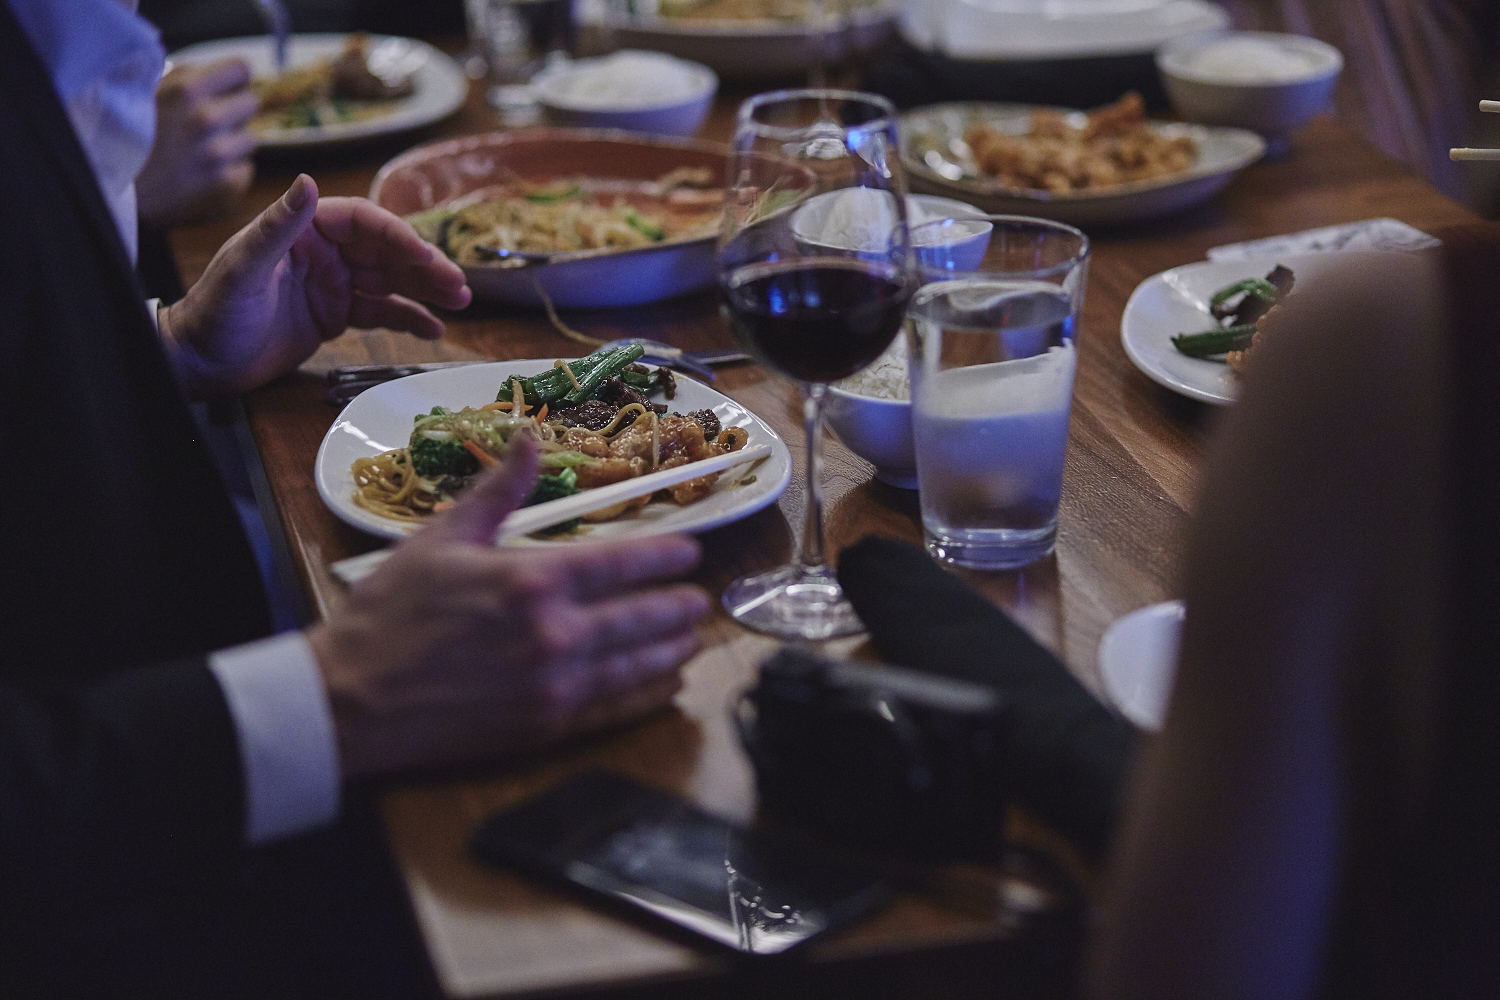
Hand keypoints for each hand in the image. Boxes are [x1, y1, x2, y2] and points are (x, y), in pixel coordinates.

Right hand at [137, 58, 257, 227]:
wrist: (114, 185)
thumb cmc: (130, 133)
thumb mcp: (152, 91)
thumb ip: (189, 78)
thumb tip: (224, 76)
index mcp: (188, 89)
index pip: (241, 70)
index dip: (233, 80)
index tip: (224, 89)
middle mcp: (207, 118)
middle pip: (250, 103)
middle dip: (234, 110)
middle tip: (209, 123)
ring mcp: (218, 153)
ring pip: (250, 138)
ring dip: (232, 142)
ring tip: (202, 148)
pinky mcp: (225, 182)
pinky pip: (245, 168)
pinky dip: (231, 171)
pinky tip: (205, 170)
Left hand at [160, 175, 471, 397]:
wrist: (199, 363)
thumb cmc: (214, 313)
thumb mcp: (244, 268)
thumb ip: (278, 226)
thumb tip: (308, 183)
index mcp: (302, 230)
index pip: (362, 222)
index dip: (397, 236)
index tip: (425, 255)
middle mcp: (322, 252)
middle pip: (386, 251)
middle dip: (425, 267)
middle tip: (459, 286)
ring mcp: (331, 284)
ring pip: (390, 281)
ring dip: (426, 290)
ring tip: (460, 304)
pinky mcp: (334, 316)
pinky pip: (380, 312)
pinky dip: (408, 319)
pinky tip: (434, 329)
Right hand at [307, 436, 711, 777]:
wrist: (350, 700)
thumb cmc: (389, 614)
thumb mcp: (442, 538)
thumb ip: (500, 491)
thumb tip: (530, 438)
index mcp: (532, 580)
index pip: (622, 563)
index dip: (665, 556)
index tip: (690, 552)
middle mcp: (554, 635)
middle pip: (642, 617)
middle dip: (678, 606)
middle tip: (701, 598)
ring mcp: (552, 686)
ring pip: (637, 665)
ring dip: (672, 650)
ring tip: (694, 639)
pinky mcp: (543, 727)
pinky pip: (613, 710)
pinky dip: (646, 695)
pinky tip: (664, 685)